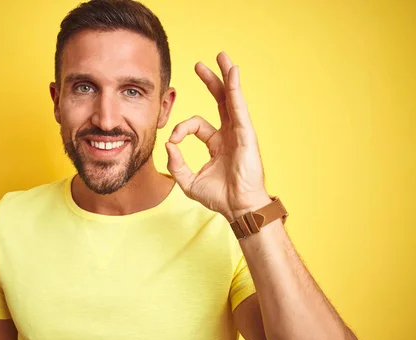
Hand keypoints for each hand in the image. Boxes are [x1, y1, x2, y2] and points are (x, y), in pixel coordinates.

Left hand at [165, 52, 270, 221]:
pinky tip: (233, 73)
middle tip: (199, 65)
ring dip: (226, 76)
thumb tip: (169, 146)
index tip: (173, 141)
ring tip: (222, 57)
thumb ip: (176, 164)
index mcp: (217, 143)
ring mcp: (239, 132)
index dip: (181, 129)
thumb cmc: (219, 197)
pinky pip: (239, 107)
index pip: (196, 124)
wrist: (238, 208)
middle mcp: (229, 134)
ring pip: (231, 98)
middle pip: (219, 101)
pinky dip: (235, 89)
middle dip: (210, 81)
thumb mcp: (188, 181)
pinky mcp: (246, 134)